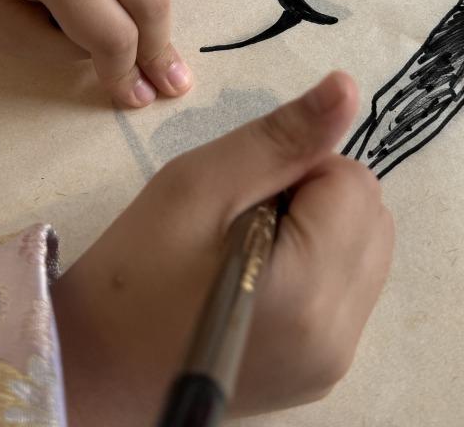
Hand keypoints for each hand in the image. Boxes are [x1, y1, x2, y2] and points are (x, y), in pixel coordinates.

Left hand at [0, 0, 191, 108]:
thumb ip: (65, 53)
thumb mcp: (5, 28)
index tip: (134, 96)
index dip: (124, 72)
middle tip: (163, 78)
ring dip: (146, 6)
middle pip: (150, 0)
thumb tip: (133, 67)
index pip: (110, 32)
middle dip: (157, 48)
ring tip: (115, 10)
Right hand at [51, 72, 393, 424]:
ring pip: (367, 253)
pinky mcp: (322, 374)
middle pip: (371, 218)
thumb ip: (279, 138)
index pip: (353, 182)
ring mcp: (333, 362)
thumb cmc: (130, 274)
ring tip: (247, 247)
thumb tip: (347, 88)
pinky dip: (315, 269)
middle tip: (241, 217)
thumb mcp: (197, 187)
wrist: (92, 370)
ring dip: (320, 231)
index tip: (240, 193)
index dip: (298, 168)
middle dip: (317, 198)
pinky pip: (349, 293)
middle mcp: (338, 336)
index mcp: (309, 290)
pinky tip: (256, 279)